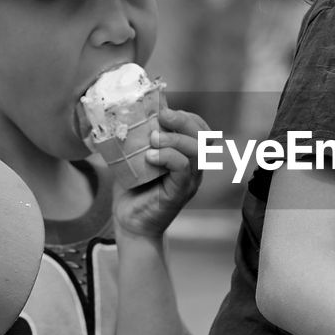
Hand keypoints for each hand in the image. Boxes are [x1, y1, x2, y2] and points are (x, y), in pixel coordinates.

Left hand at [112, 104, 208, 238]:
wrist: (130, 223)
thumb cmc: (133, 189)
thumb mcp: (137, 157)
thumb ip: (141, 137)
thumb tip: (132, 111)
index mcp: (188, 156)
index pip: (200, 129)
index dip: (186, 116)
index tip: (162, 110)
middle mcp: (194, 167)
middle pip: (204, 135)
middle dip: (183, 120)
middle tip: (162, 115)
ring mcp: (190, 180)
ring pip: (196, 149)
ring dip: (174, 138)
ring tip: (153, 139)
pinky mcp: (180, 192)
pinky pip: (183, 167)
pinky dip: (168, 156)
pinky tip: (150, 156)